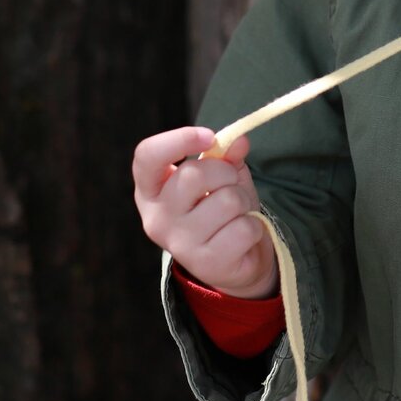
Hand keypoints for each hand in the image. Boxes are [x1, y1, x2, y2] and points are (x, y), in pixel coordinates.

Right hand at [132, 125, 279, 299]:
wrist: (233, 263)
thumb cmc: (220, 211)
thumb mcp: (221, 177)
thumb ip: (226, 157)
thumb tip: (238, 141)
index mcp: (151, 191)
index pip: (147, 156)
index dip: (178, 139)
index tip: (208, 138)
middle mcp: (156, 218)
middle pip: (194, 175)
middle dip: (225, 174)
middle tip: (230, 187)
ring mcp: (179, 243)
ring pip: (227, 201)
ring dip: (243, 202)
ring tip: (236, 215)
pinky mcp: (205, 263)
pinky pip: (244, 227)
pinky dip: (253, 226)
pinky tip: (242, 236)